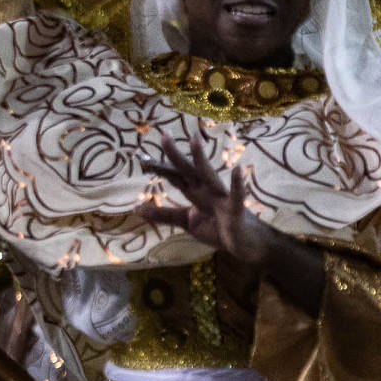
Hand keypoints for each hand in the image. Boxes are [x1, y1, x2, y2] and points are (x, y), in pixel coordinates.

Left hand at [136, 138, 271, 263]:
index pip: (175, 176)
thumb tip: (137, 208)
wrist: (243, 244)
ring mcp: (221, 198)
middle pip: (188, 170)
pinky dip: (236, 184)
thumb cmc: (217, 228)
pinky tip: (237, 169)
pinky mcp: (236, 209)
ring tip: (194, 141)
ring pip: (209, 176)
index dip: (160, 167)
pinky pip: (236, 195)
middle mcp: (207, 190)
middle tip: (163, 135)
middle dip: (176, 154)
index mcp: (195, 192)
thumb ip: (164, 214)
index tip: (142, 158)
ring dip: (201, 159)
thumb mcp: (187, 221)